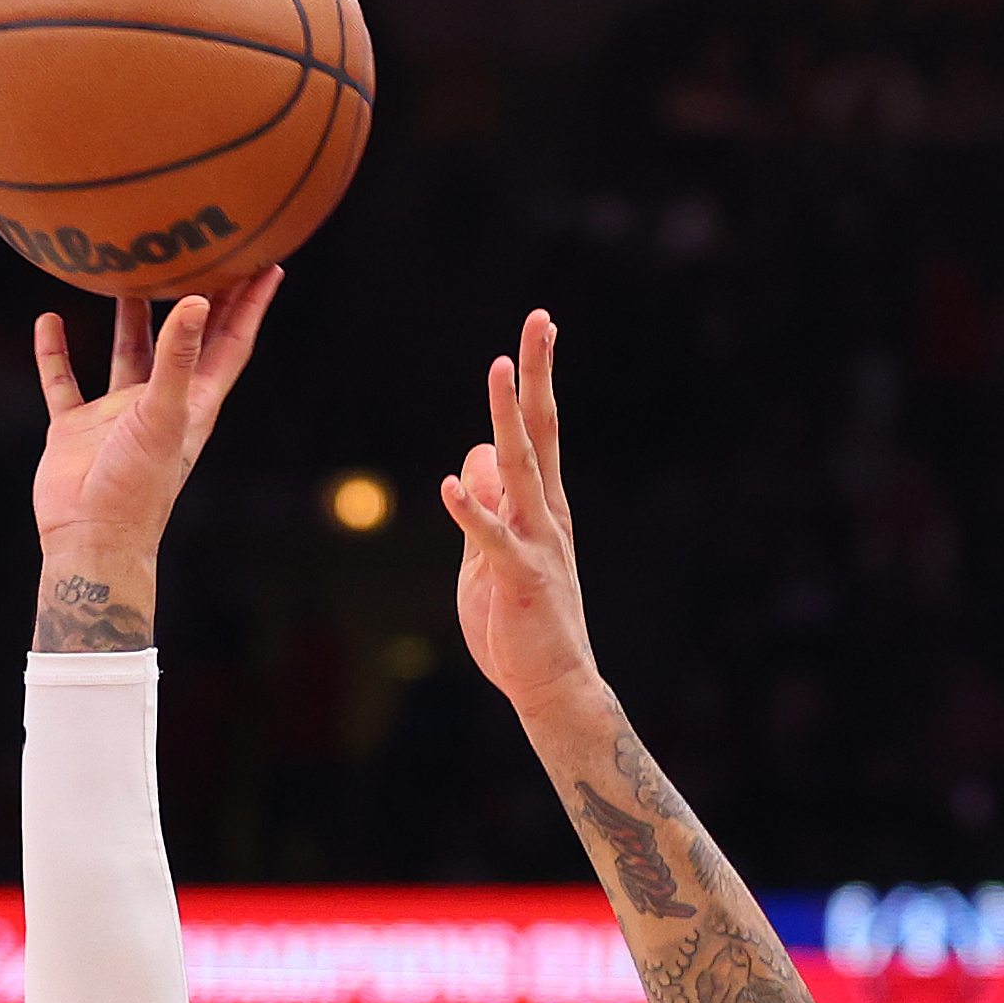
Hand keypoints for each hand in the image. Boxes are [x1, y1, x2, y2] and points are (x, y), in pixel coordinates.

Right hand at [27, 267, 283, 641]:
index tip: (266, 263)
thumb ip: (176, 358)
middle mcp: (159, 402)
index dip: (250, 305)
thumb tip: (196, 302)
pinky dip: (55, 353)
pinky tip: (48, 320)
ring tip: (126, 270)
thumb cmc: (138, 488)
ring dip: (129, 315)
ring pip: (127, 351)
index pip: (231, 343)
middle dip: (195, 296)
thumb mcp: (162, 415)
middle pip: (183, 338)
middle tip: (199, 248)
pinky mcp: (76, 428)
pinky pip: (64, 381)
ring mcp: (117, 414)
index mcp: (193, 402)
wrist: (90, 539)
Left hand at [441, 309, 607, 719]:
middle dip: (537, 373)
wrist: (552, 684)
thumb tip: (472, 458)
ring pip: (521, 467)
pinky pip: (491, 537)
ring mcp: (536, 542)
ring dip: (506, 416)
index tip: (539, 328)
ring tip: (497, 367)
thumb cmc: (521, 622)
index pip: (539, 430)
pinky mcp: (519, 577)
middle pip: (541, 429)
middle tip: (540, 318)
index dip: (535, 380)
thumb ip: (484, 507)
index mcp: (541, 506)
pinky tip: (451, 484)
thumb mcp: (489, 556)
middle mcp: (545, 513)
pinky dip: (471, 509)